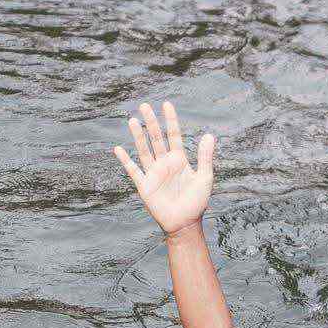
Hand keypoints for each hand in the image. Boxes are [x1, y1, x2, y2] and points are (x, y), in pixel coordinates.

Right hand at [113, 101, 215, 234]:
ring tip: (133, 120)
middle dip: (151, 122)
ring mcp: (154, 173)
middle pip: (156, 138)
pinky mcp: (145, 185)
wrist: (184, 223)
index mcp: (180, 160)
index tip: (166, 104)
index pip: (174, 135)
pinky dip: (125, 160)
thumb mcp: (204, 177)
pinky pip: (133, 170)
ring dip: (138, 136)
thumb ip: (205, 156)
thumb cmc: (196, 202)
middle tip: (145, 105)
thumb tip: (209, 135)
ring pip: (144, 150)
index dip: (170, 120)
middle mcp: (165, 163)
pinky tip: (118, 149)